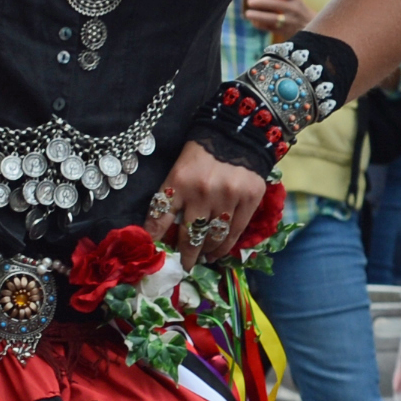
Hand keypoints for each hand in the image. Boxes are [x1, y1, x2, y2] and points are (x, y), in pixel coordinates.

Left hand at [144, 144, 270, 270]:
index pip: (161, 218)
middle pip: (188, 235)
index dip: (154, 239)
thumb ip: (171, 197)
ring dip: (204, 252)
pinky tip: (216, 254)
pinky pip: (234, 234)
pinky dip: (223, 248)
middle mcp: (202, 192)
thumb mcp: (178, 170)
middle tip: (181, 266)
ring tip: (199, 258)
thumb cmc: (202, 154)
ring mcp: (227, 198)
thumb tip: (163, 231)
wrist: (237, 134)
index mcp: (179, 182)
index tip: (152, 253)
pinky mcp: (249, 200)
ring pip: (212, 238)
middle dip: (183, 255)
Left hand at [240, 0, 313, 36]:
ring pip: (273, 19)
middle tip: (250, 2)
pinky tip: (254, 22)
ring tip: (247, 14)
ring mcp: (291, 23)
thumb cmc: (301, 15)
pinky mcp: (286, 33)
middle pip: (277, 4)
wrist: (317, 33)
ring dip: (258, 16)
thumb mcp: (297, 3)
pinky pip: (271, 29)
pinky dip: (261, 25)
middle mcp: (295, 10)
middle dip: (262, 2)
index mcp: (297, 0)